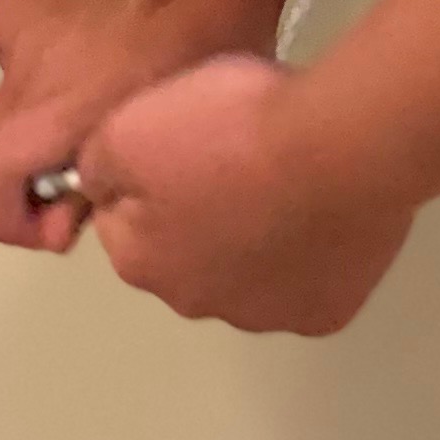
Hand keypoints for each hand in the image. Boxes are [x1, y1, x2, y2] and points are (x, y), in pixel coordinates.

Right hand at [0, 0, 287, 254]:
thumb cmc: (222, 34)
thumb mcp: (187, 122)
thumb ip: (134, 166)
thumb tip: (102, 194)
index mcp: (74, 109)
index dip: (16, 224)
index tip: (63, 227)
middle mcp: (34, 80)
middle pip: (4, 161)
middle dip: (35, 194)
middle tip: (79, 195)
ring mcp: (20, 44)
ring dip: (14, 152)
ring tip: (50, 155)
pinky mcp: (16, 10)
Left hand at [80, 54, 412, 334]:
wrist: (342, 141)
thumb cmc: (234, 129)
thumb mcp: (131, 123)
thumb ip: (97, 162)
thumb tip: (97, 184)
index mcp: (142, 263)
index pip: (122, 218)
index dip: (150, 170)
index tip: (187, 135)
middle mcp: (197, 304)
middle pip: (188, 251)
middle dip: (202, 210)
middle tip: (238, 150)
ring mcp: (268, 316)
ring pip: (250, 271)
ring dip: (258, 234)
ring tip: (289, 172)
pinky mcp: (327, 311)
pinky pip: (311, 279)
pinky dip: (314, 248)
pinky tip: (326, 207)